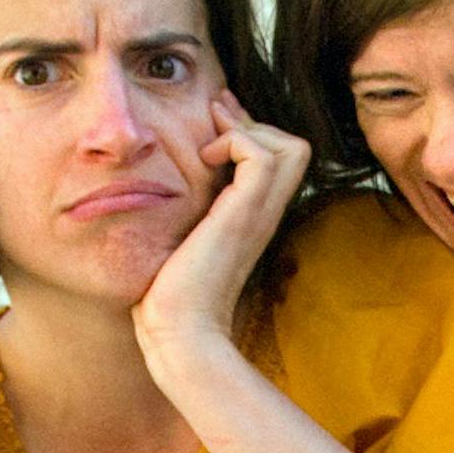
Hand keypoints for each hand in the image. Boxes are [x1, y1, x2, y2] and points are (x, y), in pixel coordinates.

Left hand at [132, 95, 310, 376]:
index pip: (278, 157)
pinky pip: (261, 154)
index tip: (212, 124)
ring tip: (209, 146)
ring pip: (291, 145)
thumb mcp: (179, 240)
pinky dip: (235, 141)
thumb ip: (183, 214)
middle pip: (295, 147)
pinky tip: (204, 161)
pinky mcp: (245, 214)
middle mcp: (265, 213)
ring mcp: (259, 214)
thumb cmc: (169, 295)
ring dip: (247, 129)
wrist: (179, 330)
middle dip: (252, 122)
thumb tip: (158, 185)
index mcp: (252, 218)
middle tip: (213, 123)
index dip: (248, 129)